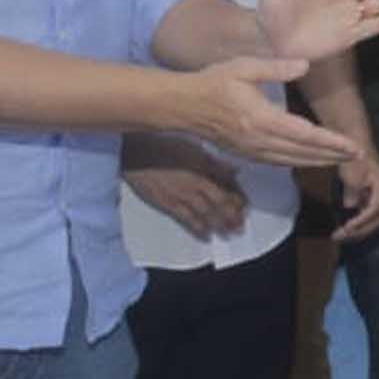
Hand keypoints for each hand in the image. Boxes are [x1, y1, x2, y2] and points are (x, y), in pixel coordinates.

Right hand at [123, 135, 248, 238]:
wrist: (134, 151)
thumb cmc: (163, 143)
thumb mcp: (194, 147)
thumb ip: (215, 161)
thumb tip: (234, 170)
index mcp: (203, 168)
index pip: (227, 187)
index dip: (237, 198)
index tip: (244, 205)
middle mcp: (195, 183)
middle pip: (220, 203)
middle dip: (232, 216)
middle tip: (240, 225)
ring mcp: (181, 195)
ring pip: (206, 214)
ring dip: (219, 225)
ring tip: (229, 233)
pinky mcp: (166, 203)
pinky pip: (186, 219)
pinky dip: (198, 228)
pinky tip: (206, 235)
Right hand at [178, 57, 360, 166]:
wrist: (182, 105)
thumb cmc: (213, 82)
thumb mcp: (244, 67)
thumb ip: (276, 68)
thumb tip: (305, 64)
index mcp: (262, 118)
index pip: (306, 134)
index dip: (332, 143)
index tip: (354, 146)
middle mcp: (259, 140)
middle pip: (304, 153)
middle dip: (333, 155)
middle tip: (357, 156)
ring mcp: (252, 150)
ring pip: (292, 161)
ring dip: (318, 161)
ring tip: (340, 160)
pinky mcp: (245, 154)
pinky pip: (278, 162)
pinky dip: (298, 162)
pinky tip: (309, 159)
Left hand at [330, 148, 378, 242]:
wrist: (356, 144)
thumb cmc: (355, 158)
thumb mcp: (353, 175)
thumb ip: (353, 192)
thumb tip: (350, 206)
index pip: (374, 211)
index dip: (360, 222)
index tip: (346, 228)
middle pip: (376, 220)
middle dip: (359, 231)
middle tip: (339, 236)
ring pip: (373, 219)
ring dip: (358, 229)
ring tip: (341, 235)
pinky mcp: (372, 197)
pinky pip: (367, 214)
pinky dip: (358, 222)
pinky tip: (346, 226)